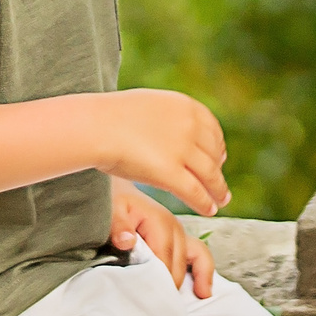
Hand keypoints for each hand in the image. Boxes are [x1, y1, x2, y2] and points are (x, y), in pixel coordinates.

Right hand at [90, 89, 228, 217]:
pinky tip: (208, 209)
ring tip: (220, 201)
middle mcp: (190, 126)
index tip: (218, 159)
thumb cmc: (111, 117)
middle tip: (218, 183)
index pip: (212, 130)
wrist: (95, 126)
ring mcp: (182, 150)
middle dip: (218, 170)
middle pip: (214, 154)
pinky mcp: (171, 173)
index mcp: (185, 106)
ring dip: (219, 190)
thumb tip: (170, 130)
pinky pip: (196, 192)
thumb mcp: (149, 105)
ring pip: (211, 175)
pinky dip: (205, 202)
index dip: (217, 148)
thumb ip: (166, 117)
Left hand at [110, 176, 216, 298]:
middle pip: (178, 263)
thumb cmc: (112, 203)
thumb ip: (117, 225)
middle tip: (159, 310)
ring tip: (194, 299)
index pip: (163, 257)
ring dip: (196, 280)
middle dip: (170, 286)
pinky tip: (203, 291)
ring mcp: (181, 233)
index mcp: (159, 220)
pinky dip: (205, 272)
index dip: (158, 279)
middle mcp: (175, 226)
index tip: (150, 299)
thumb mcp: (110, 210)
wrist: (116, 192)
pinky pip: (201, 255)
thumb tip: (128, 241)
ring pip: (197, 258)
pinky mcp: (182, 239)